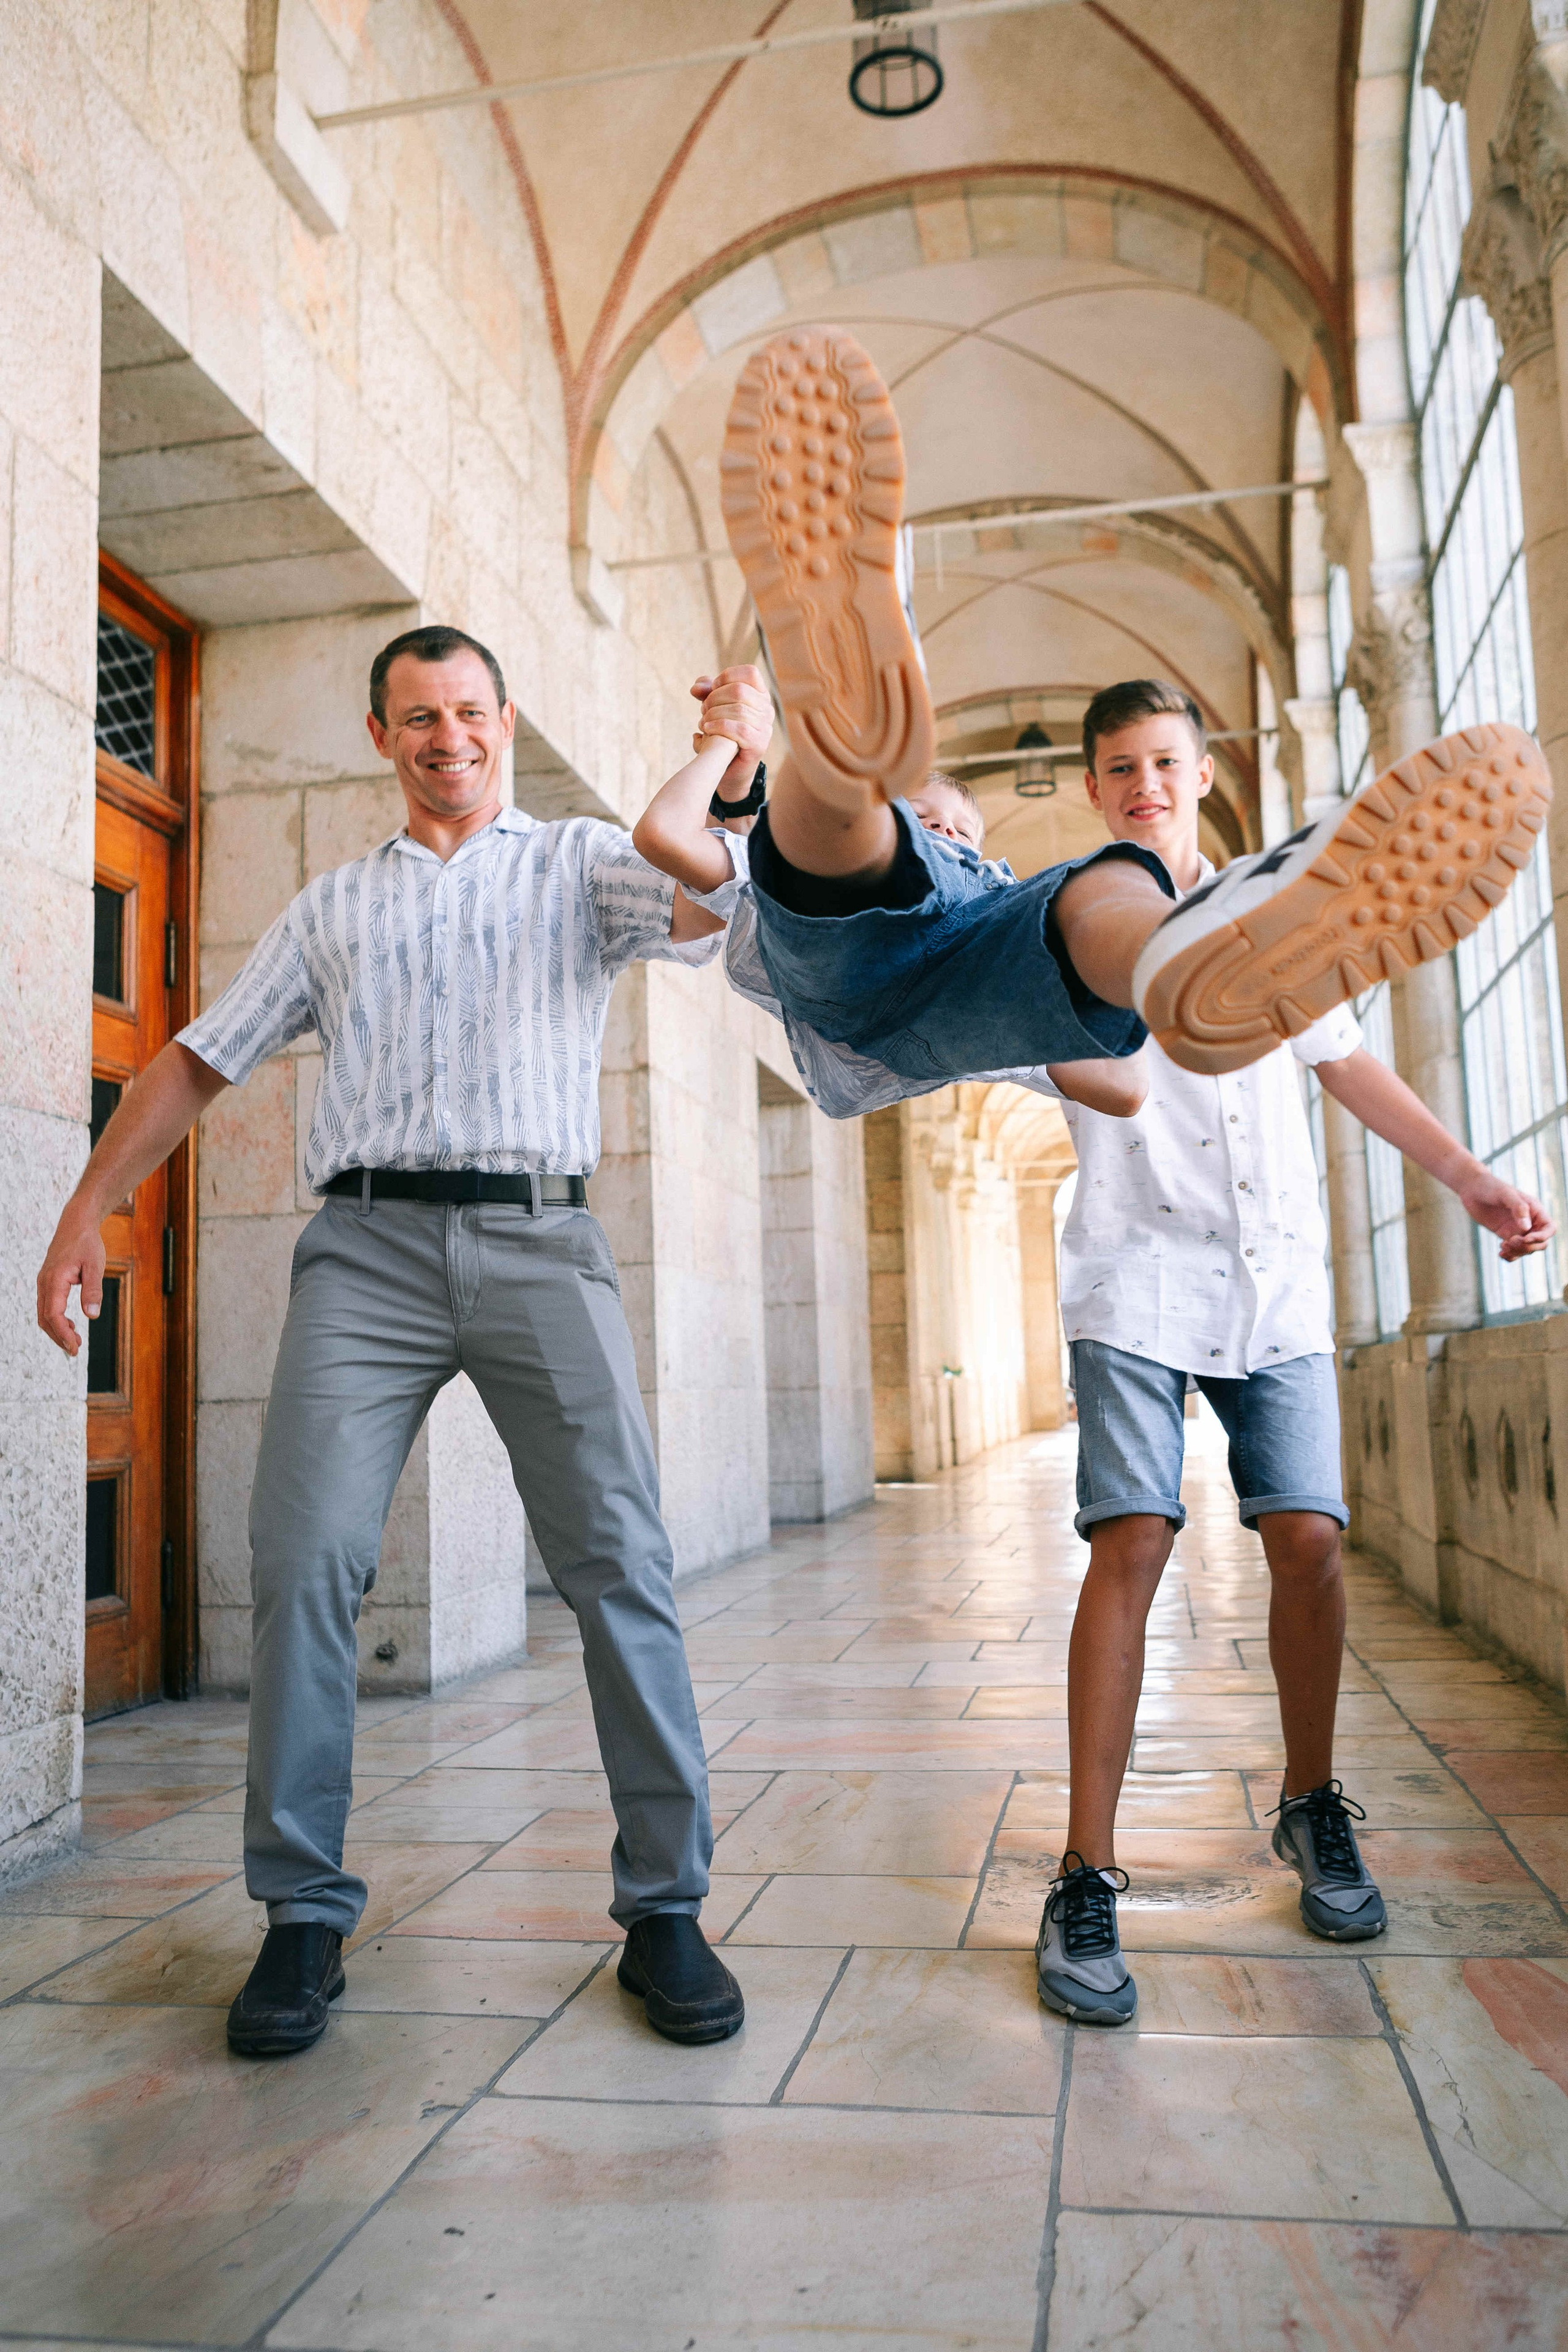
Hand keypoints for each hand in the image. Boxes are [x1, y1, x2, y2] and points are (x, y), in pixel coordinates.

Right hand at [37, 1213, 105, 1356]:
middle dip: (59, 1337)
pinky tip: (71, 1325)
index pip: (53, 1315)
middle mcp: (44, 1283)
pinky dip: (55, 1320)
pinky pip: (47, 1306)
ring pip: (44, 1314)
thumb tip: (92, 1316)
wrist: (76, 1224)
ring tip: (74, 1342)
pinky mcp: (47, 1282)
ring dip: (57, 1330)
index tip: (75, 1348)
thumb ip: (93, 1291)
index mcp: (54, 1280)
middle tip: (75, 1351)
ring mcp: (43, 1282)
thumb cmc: (87, 1243)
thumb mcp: (95, 1266)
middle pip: (45, 1318)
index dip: (63, 1334)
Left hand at [689, 666, 771, 791]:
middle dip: (714, 698)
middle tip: (703, 710)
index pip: (750, 673)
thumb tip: (696, 687)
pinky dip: (719, 727)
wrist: (728, 769)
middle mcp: (767, 709)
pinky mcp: (759, 744)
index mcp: (760, 696)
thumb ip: (707, 694)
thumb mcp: (713, 710)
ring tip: (703, 723)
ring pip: (738, 710)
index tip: (712, 688)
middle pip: (739, 690)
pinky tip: (706, 730)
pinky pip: (740, 729)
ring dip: (713, 714)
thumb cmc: (722, 735)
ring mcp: (766, 728)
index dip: (728, 676)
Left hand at [1456, 1166, 1554, 1260]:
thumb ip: (1518, 1208)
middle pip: (1540, 1243)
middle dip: (1527, 1247)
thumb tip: (1526, 1228)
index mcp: (1535, 1210)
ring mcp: (1517, 1229)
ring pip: (1526, 1249)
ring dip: (1517, 1252)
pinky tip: (1501, 1254)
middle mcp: (1529, 1221)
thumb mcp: (1505, 1194)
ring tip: (1502, 1246)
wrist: (1472, 1188)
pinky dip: (1510, 1256)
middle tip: (1509, 1241)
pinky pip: (1514, 1250)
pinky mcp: (1505, 1234)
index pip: (1549, 1229)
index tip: (1525, 1238)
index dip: (1541, 1237)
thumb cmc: (1491, 1187)